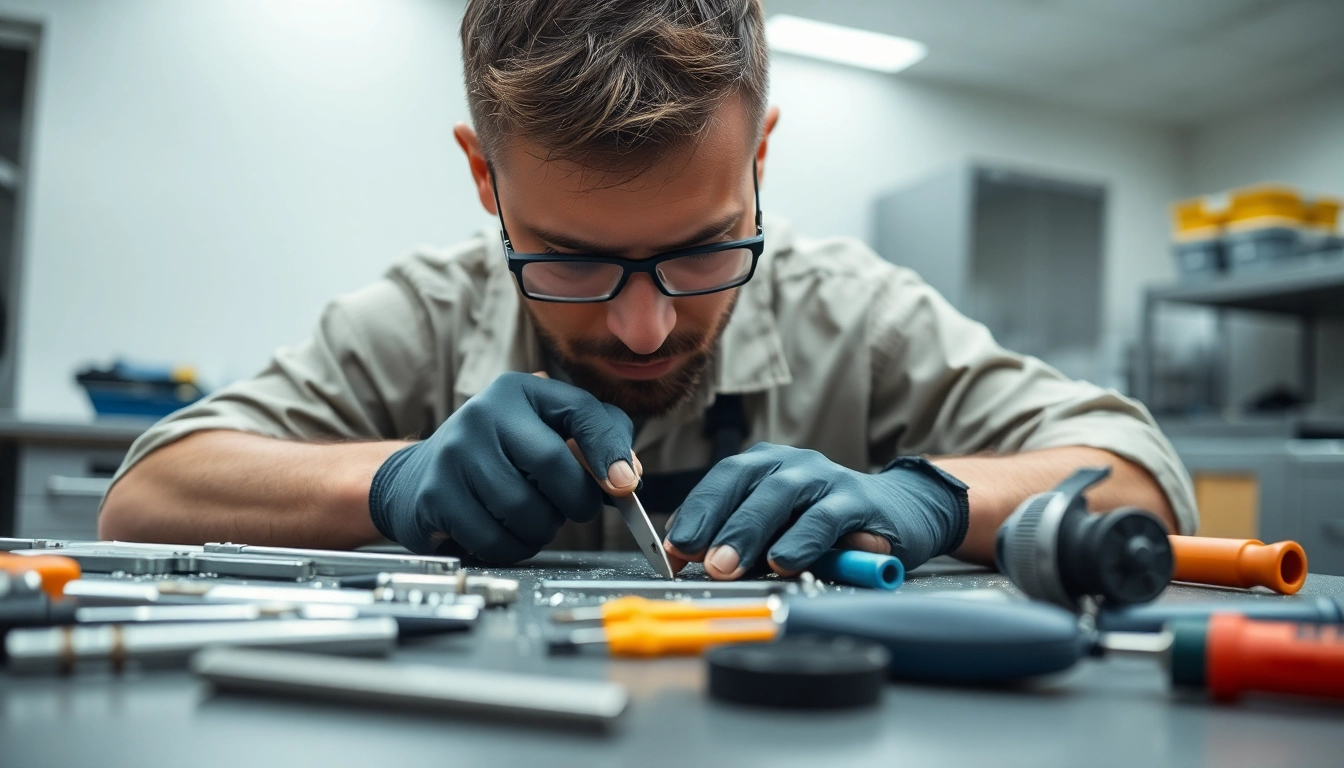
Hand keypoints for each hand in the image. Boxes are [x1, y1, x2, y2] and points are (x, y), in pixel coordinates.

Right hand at [368, 371, 640, 562]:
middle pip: (554, 466)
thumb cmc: (502, 456)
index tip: (625, 486)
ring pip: (526, 511)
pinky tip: (504, 533)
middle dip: (578, 501)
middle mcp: (484, 413)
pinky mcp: (436, 495)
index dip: (609, 451)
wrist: (418, 476)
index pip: (582, 412)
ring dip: (543, 530)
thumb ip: (597, 444)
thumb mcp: (549, 432)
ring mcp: (455, 453)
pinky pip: (496, 540)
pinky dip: (512, 548)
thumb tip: (627, 478)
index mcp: (521, 391)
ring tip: (534, 519)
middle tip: (575, 510)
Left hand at [664, 444, 968, 578]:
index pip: (721, 481)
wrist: (901, 513)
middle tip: (694, 558)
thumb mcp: (780, 529)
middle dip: (714, 521)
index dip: (694, 513)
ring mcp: (826, 477)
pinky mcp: (859, 501)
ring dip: (749, 530)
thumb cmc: (827, 524)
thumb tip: (695, 560)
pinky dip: (801, 539)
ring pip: (781, 494)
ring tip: (726, 564)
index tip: (671, 550)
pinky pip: (825, 517)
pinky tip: (783, 561)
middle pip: (744, 483)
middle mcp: (792, 463)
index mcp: (765, 465)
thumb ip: (745, 540)